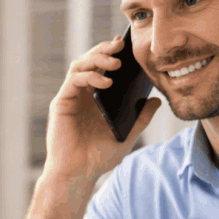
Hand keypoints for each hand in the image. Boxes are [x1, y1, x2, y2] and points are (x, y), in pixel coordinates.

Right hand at [44, 35, 161, 184]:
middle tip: (121, 45)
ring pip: (79, 65)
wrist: (78, 174)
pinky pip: (73, 80)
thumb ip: (141, 118)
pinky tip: (105, 82)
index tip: (125, 44)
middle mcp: (81, 94)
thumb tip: (156, 100)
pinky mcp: (61, 103)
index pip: (102, 68)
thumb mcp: (127, 135)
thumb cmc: (98, 158)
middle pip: (89, 61)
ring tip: (116, 62)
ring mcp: (70, 97)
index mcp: (95, 98)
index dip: (111, 53)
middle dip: (104, 50)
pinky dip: (89, 76)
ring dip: (97, 58)